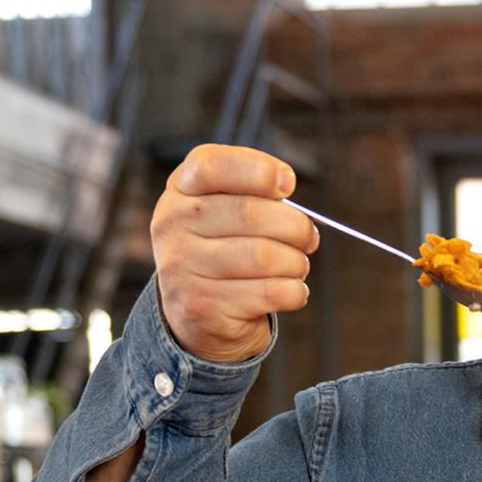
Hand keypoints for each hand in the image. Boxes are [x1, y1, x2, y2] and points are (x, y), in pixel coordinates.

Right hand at [148, 144, 319, 363]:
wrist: (198, 316)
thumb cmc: (225, 252)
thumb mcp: (226, 212)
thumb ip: (254, 195)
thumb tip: (292, 200)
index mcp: (179, 191)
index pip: (210, 165)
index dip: (258, 169)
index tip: (287, 184)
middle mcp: (172, 226)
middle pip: (250, 212)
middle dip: (295, 226)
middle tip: (309, 237)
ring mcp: (181, 269)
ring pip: (263, 256)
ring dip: (296, 262)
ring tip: (298, 266)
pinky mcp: (202, 307)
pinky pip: (269, 292)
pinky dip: (295, 291)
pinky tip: (292, 291)